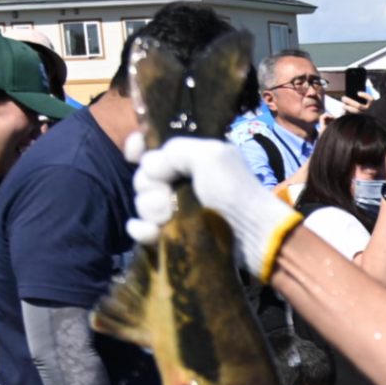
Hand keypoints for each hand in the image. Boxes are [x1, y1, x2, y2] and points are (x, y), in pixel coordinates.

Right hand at [128, 135, 296, 280]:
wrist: (252, 237)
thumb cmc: (235, 192)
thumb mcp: (211, 156)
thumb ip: (176, 150)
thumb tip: (150, 165)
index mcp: (193, 159)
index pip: (154, 148)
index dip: (139, 147)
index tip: (134, 152)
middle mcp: (182, 182)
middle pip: (144, 176)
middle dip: (149, 184)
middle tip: (167, 195)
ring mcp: (176, 210)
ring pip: (142, 203)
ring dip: (149, 207)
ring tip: (166, 216)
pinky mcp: (173, 235)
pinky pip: (142, 229)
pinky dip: (141, 230)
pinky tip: (150, 233)